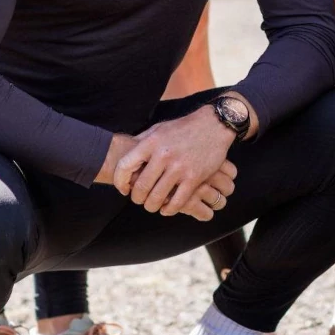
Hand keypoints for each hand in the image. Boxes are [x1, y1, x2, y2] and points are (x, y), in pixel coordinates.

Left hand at [111, 106, 239, 217]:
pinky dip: (169, 210)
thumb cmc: (183, 127)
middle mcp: (163, 155)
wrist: (214, 125)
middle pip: (141, 187)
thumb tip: (124, 157)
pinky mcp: (194, 178)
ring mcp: (179, 168)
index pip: (125, 167)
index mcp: (151, 142)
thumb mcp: (159, 128)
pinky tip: (167, 208)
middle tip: (139, 199)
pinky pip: (177, 202)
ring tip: (152, 204)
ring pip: (157, 198)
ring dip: (151, 206)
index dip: (120, 182)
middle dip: (137, 198)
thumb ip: (141, 142)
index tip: (124, 188)